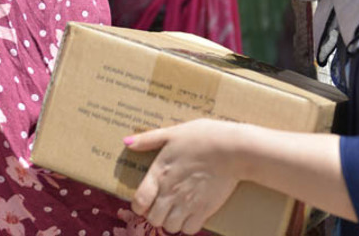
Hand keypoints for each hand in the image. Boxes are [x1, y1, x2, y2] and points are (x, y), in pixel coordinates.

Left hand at [124, 118, 242, 233]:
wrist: (233, 149)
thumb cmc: (202, 137)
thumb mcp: (172, 133)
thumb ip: (148, 139)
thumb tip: (126, 142)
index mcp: (159, 173)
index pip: (139, 202)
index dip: (138, 206)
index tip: (144, 202)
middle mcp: (170, 192)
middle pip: (153, 218)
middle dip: (155, 214)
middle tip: (162, 206)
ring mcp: (187, 203)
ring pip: (170, 227)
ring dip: (171, 221)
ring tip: (176, 211)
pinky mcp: (204, 210)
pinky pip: (190, 230)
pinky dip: (188, 225)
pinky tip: (191, 214)